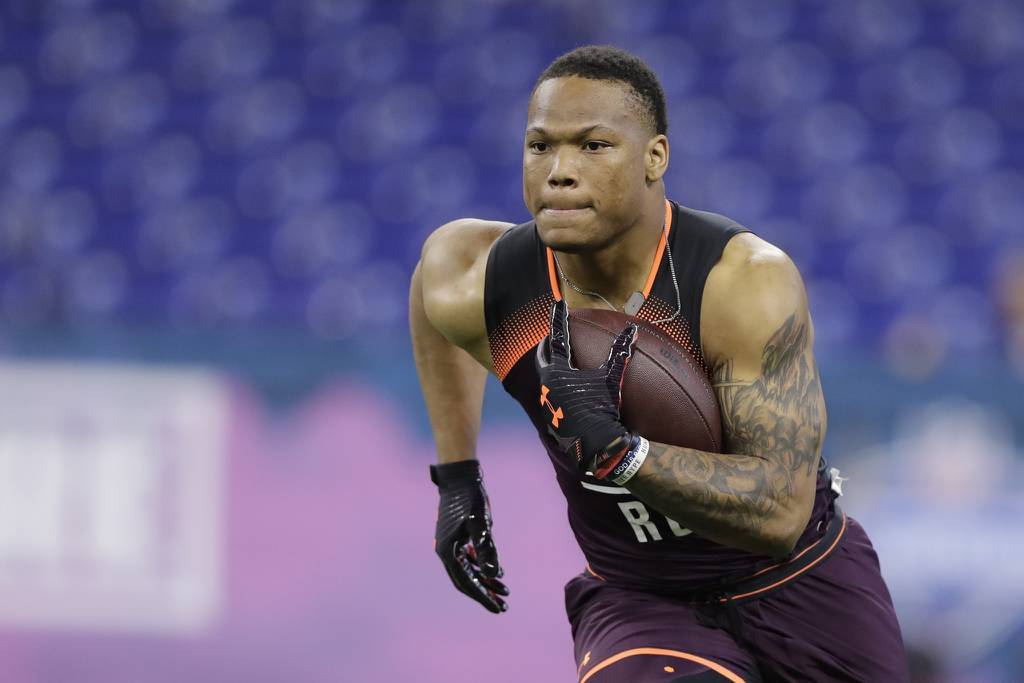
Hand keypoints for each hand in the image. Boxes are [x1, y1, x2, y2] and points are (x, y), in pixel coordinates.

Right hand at [430, 459, 508, 612]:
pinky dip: (481, 567)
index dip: (484, 597)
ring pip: (469, 571)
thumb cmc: (470, 498)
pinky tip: (496, 572)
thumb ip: (486, 549)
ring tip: (505, 591)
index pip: (467, 583)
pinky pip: (468, 559)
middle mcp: (446, 551)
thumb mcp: (481, 523)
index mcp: (448, 552)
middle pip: (467, 581)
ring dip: (486, 581)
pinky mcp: (456, 537)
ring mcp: (450, 545)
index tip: (498, 609)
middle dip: (486, 594)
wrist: (460, 477)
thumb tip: (494, 574)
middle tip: (504, 606)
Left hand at [534, 300, 638, 477]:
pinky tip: (563, 385)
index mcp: (559, 370)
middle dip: (547, 341)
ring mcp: (545, 398)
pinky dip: (554, 382)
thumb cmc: (603, 410)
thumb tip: (632, 330)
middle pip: (542, 353)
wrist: (594, 444)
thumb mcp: (612, 379)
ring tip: (557, 356)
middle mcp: (547, 382)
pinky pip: (548, 390)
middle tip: (554, 332)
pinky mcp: (548, 412)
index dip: (559, 318)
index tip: (558, 303)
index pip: (558, 336)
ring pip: (544, 373)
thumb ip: (620, 354)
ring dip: (550, 362)